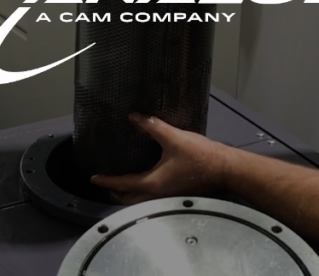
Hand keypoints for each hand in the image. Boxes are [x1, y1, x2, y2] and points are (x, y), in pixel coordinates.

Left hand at [90, 113, 233, 205]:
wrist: (224, 168)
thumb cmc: (200, 156)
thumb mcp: (173, 137)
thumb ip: (152, 126)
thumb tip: (133, 117)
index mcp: (153, 183)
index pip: (123, 184)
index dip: (107, 180)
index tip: (94, 178)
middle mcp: (158, 195)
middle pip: (128, 199)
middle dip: (114, 192)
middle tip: (104, 183)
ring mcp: (167, 197)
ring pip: (140, 201)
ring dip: (127, 194)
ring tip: (120, 184)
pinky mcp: (175, 195)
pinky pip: (150, 198)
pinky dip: (140, 193)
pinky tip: (143, 181)